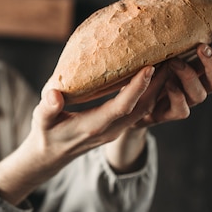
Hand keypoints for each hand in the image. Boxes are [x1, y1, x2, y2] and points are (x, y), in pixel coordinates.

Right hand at [0, 65, 164, 204]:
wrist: (50, 156)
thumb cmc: (45, 133)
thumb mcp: (41, 120)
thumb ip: (48, 107)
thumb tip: (54, 94)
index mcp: (92, 127)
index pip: (121, 107)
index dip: (136, 88)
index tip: (149, 67)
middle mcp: (110, 130)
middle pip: (142, 107)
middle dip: (158, 84)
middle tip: (170, 56)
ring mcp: (116, 129)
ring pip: (145, 109)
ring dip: (158, 87)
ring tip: (168, 61)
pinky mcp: (118, 126)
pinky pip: (140, 110)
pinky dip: (151, 93)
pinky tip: (155, 75)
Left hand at [134, 27, 211, 127]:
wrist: (125, 101)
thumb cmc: (143, 70)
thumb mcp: (154, 52)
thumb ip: (164, 38)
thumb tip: (164, 5)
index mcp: (196, 71)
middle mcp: (195, 87)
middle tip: (201, 48)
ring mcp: (183, 102)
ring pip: (200, 95)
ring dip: (189, 77)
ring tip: (173, 62)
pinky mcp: (167, 115)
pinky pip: (181, 110)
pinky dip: (177, 97)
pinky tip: (168, 84)